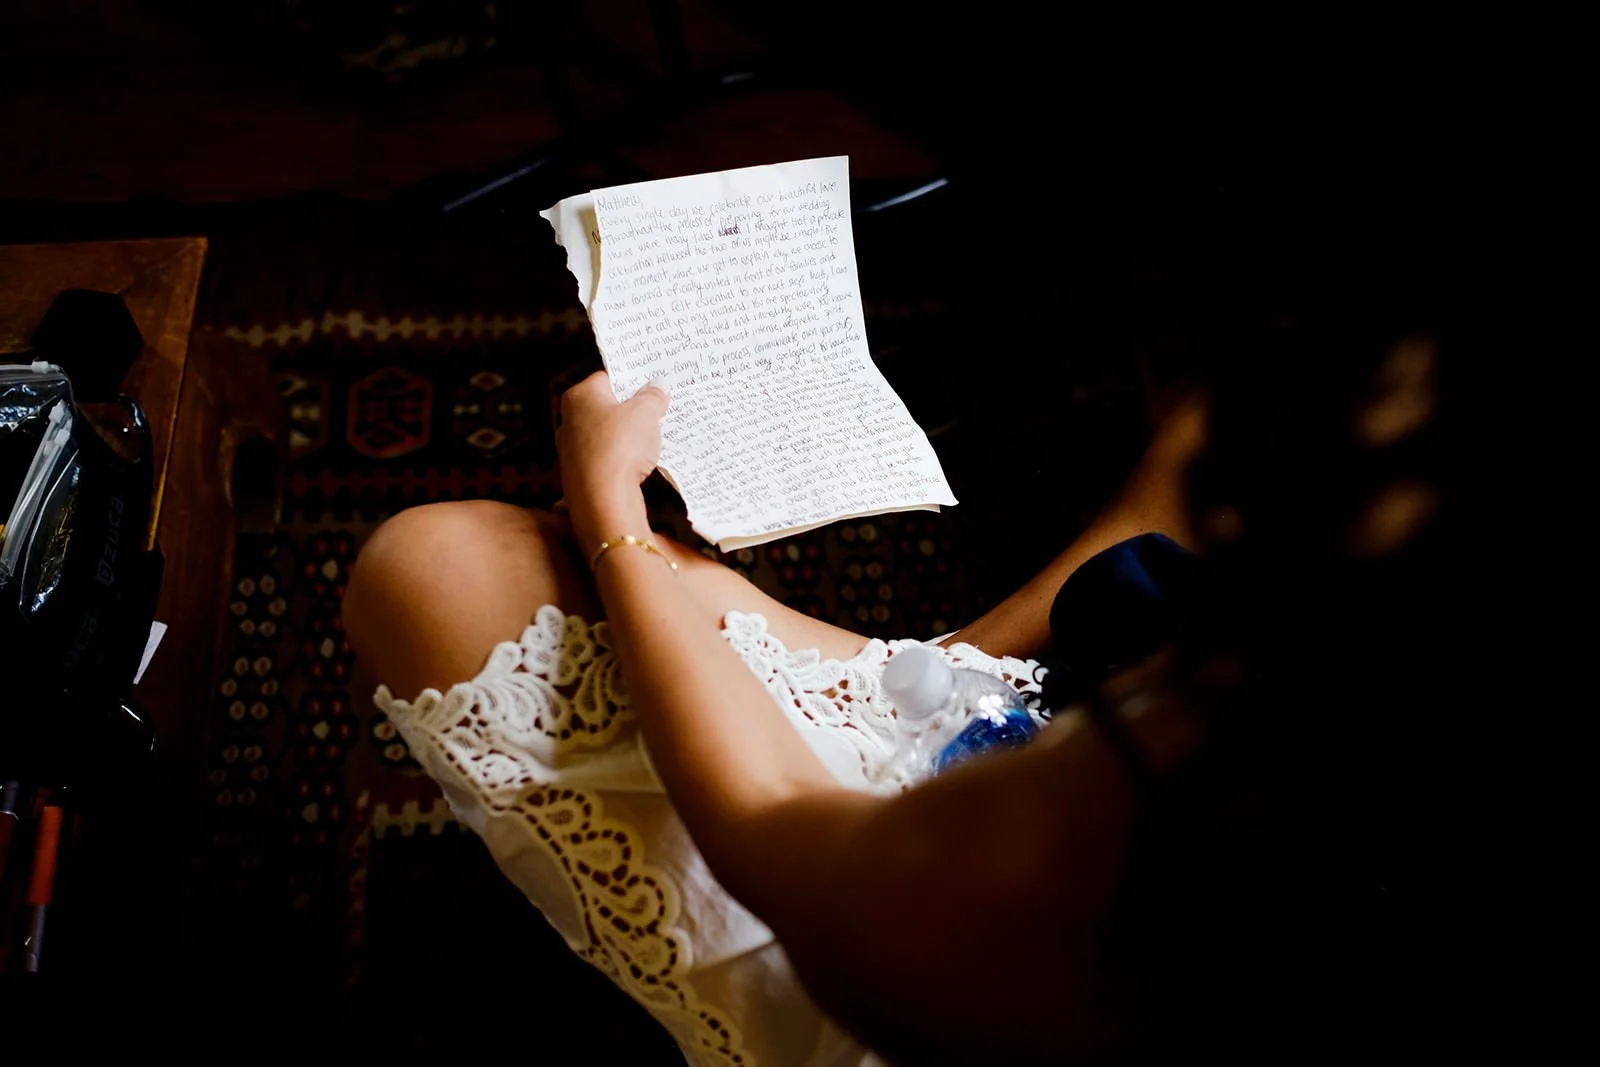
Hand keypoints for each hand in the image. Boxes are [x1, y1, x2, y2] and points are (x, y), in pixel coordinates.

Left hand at [556, 371, 669, 551]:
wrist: (604, 500)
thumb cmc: (619, 448)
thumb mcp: (645, 414)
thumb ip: (652, 397)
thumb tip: (657, 386)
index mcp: (579, 397)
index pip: (607, 378)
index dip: (632, 382)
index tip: (652, 387)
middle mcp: (568, 421)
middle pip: (606, 407)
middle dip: (631, 410)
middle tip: (657, 413)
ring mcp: (571, 450)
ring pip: (606, 435)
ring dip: (628, 437)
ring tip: (652, 441)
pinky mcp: (579, 475)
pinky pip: (605, 460)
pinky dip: (621, 460)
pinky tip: (639, 465)